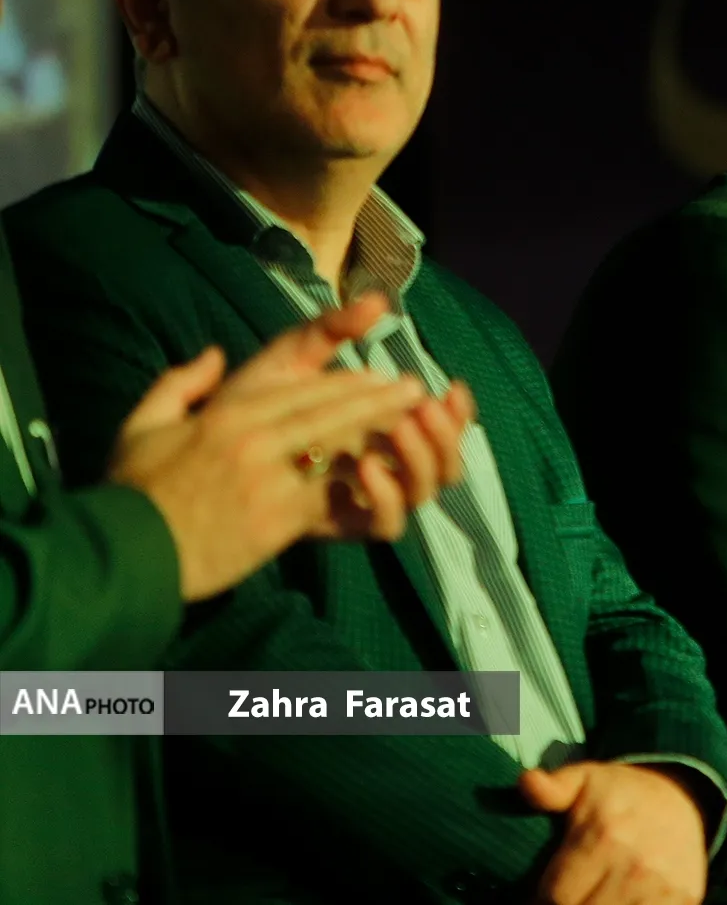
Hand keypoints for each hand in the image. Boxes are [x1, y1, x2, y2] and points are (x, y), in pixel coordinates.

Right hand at [107, 295, 441, 599]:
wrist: (126, 557)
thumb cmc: (132, 492)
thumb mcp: (141, 426)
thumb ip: (178, 383)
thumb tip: (212, 355)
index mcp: (226, 416)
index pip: (302, 390)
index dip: (346, 382)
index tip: (376, 376)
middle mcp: (252, 442)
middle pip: (330, 411)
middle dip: (377, 399)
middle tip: (413, 390)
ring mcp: (268, 481)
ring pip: (338, 448)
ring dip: (379, 431)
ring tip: (412, 422)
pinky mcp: (277, 521)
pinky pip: (330, 493)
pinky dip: (362, 480)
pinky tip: (386, 469)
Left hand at [206, 299, 474, 539]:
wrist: (188, 475)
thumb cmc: (231, 416)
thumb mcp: (282, 363)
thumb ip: (327, 331)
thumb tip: (378, 301)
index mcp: (373, 433)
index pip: (433, 427)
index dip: (454, 411)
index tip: (451, 386)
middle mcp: (378, 467)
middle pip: (441, 462)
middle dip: (448, 433)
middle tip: (432, 406)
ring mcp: (362, 499)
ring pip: (423, 490)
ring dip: (425, 457)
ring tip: (403, 426)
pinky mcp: (341, 525)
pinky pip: (387, 524)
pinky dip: (388, 495)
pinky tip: (366, 464)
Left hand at [519, 761, 708, 904]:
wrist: (683, 800)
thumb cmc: (621, 795)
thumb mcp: (585, 779)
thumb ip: (554, 788)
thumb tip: (527, 782)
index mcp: (606, 834)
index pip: (556, 895)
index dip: (540, 899)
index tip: (540, 894)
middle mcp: (636, 864)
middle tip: (567, 895)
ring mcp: (663, 886)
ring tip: (591, 895)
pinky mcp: (684, 900)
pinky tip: (616, 898)